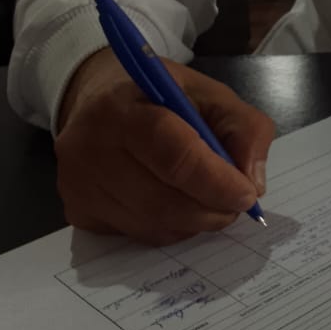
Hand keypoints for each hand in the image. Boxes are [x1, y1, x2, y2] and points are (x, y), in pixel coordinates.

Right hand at [54, 48, 274, 245]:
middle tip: (237, 202)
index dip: (216, 181)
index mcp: (121, 108)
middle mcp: (89, 150)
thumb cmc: (161, 96)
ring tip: (209, 199)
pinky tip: (176, 202)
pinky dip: (172, 227)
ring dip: (195, 221)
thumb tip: (252, 183)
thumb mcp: (210, 94)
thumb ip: (244, 129)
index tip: (247, 194)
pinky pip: (140, 235)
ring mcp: (78, 186)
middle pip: (163, 201)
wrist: (99, 103)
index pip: (172, 155)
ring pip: (154, 225)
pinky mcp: (78, 213)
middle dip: (212, 208)